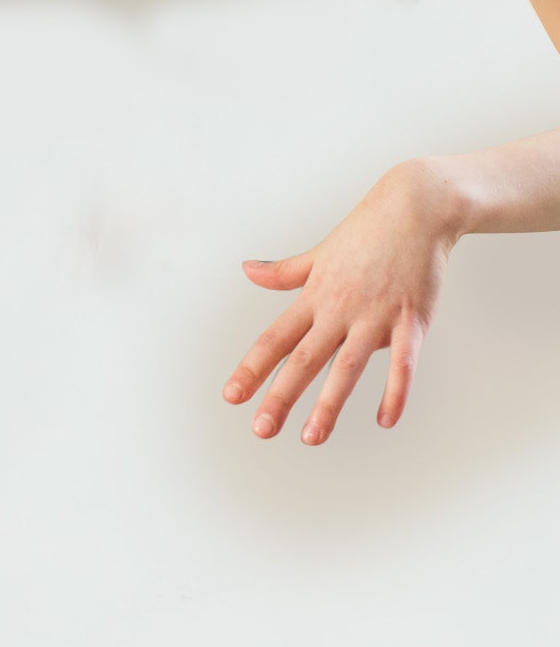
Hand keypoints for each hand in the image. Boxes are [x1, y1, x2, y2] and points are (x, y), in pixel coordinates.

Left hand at [224, 159, 463, 444]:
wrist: (414, 209)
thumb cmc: (365, 232)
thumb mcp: (318, 253)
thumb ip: (284, 271)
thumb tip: (247, 270)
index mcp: (314, 296)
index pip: (275, 339)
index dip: (252, 368)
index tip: (232, 395)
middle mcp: (338, 309)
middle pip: (304, 359)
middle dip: (280, 396)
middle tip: (261, 429)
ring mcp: (375, 315)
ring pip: (347, 366)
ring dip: (329, 404)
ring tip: (311, 437)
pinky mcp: (412, 320)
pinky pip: (403, 362)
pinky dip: (395, 391)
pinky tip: (385, 419)